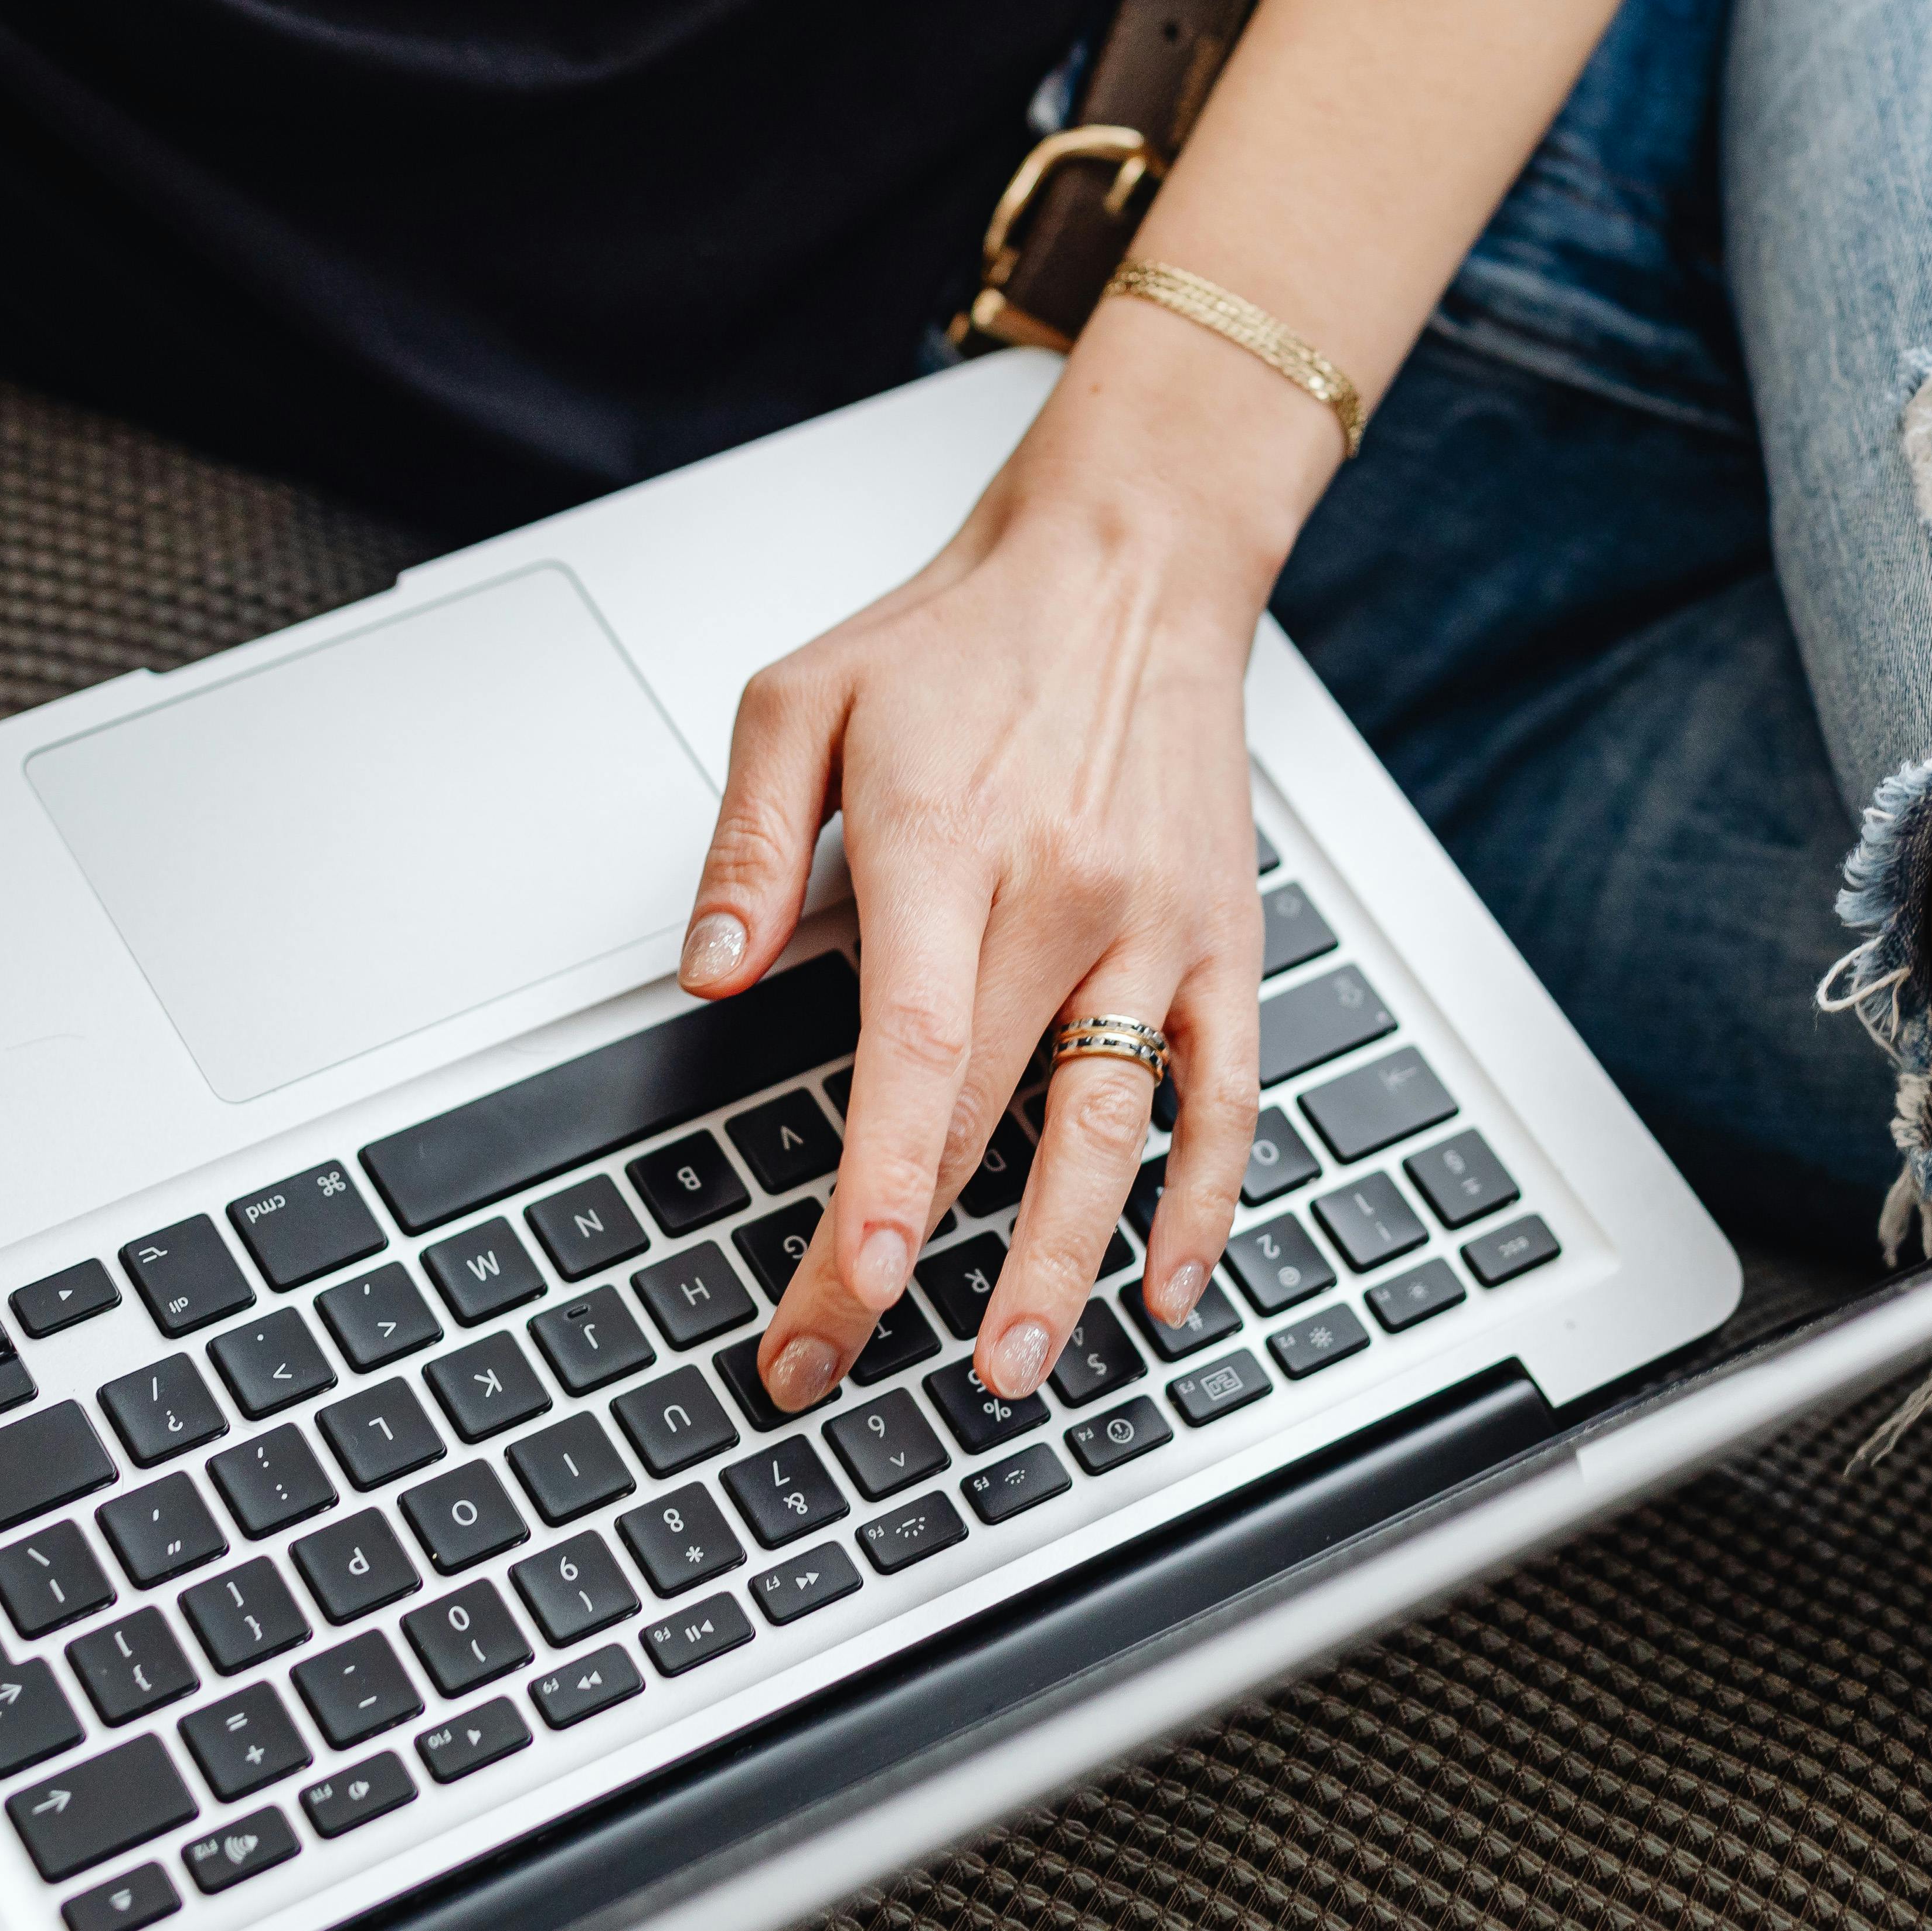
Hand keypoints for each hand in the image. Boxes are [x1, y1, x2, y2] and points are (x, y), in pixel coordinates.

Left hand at [680, 306, 1344, 1411]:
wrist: (1132, 561)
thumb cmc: (964, 636)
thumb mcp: (803, 697)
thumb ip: (748, 843)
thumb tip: (705, 973)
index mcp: (946, 840)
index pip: (913, 1047)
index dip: (881, 1180)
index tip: (849, 1284)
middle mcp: (1062, 893)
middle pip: (981, 1116)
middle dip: (898, 1258)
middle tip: (826, 1358)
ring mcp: (1154, 926)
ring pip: (1112, 1128)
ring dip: (1062, 1265)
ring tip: (1009, 1369)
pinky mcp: (1224, 939)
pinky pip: (1226, 1093)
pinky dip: (1202, 1199)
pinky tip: (1166, 1284)